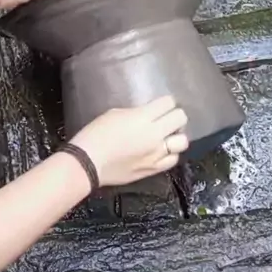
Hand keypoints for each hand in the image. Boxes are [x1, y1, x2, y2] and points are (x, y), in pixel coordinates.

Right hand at [70, 97, 187, 186]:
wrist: (89, 163)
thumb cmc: (96, 134)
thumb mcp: (115, 113)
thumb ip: (136, 113)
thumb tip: (146, 115)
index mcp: (143, 117)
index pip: (169, 103)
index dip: (166, 102)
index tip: (161, 105)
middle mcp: (155, 134)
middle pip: (181, 118)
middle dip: (175, 116)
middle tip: (166, 119)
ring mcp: (156, 153)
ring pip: (182, 141)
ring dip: (176, 136)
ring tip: (167, 136)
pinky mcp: (154, 169)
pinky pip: (173, 160)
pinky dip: (170, 154)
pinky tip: (162, 152)